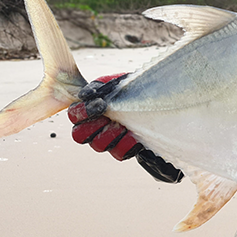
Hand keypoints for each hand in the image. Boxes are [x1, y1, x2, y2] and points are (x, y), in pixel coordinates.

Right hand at [68, 73, 184, 182]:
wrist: (162, 100)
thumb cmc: (136, 89)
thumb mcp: (119, 82)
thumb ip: (100, 85)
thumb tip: (85, 94)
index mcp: (91, 110)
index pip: (74, 116)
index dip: (83, 112)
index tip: (101, 104)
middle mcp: (96, 127)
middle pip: (79, 135)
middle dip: (92, 127)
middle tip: (108, 117)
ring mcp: (109, 140)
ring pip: (98, 146)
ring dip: (109, 135)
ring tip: (122, 126)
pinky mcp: (125, 149)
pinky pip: (118, 154)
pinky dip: (125, 145)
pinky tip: (133, 136)